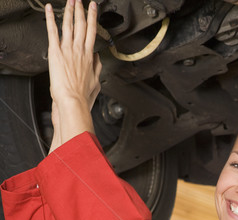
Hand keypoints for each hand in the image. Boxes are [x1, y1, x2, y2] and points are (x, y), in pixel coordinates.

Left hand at [45, 0, 101, 144]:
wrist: (73, 101)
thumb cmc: (82, 96)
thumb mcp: (96, 82)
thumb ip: (97, 67)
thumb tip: (98, 58)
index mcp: (89, 57)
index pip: (92, 32)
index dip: (92, 18)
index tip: (93, 8)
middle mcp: (79, 50)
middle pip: (81, 25)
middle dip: (81, 10)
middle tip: (80, 0)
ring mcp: (67, 50)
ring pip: (69, 25)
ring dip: (70, 11)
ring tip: (70, 0)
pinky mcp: (56, 53)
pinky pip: (53, 32)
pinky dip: (51, 19)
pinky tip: (50, 10)